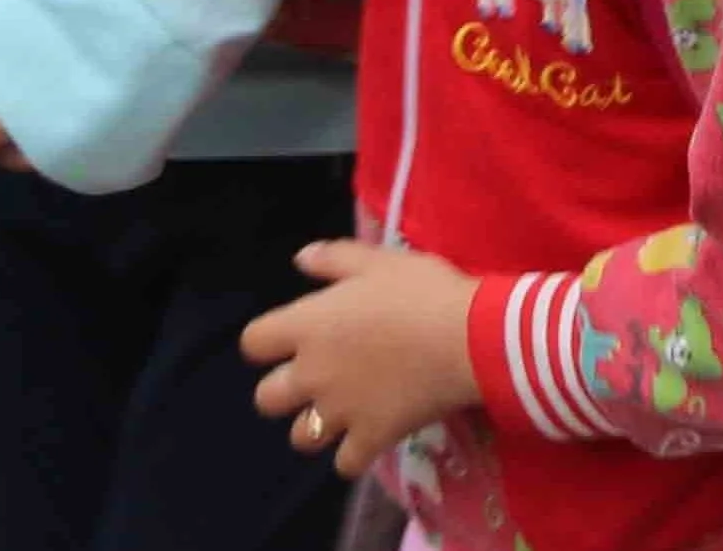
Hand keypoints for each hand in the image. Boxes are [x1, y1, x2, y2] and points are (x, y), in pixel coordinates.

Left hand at [245, 240, 483, 475]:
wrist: (470, 338)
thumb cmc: (423, 291)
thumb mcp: (379, 261)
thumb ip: (334, 259)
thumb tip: (301, 259)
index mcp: (308, 325)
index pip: (253, 342)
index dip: (268, 341)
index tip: (293, 337)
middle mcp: (313, 373)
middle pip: (266, 399)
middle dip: (285, 392)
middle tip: (317, 380)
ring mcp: (340, 411)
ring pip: (301, 437)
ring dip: (316, 427)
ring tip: (343, 414)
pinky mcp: (371, 438)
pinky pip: (345, 464)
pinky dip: (355, 455)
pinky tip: (371, 437)